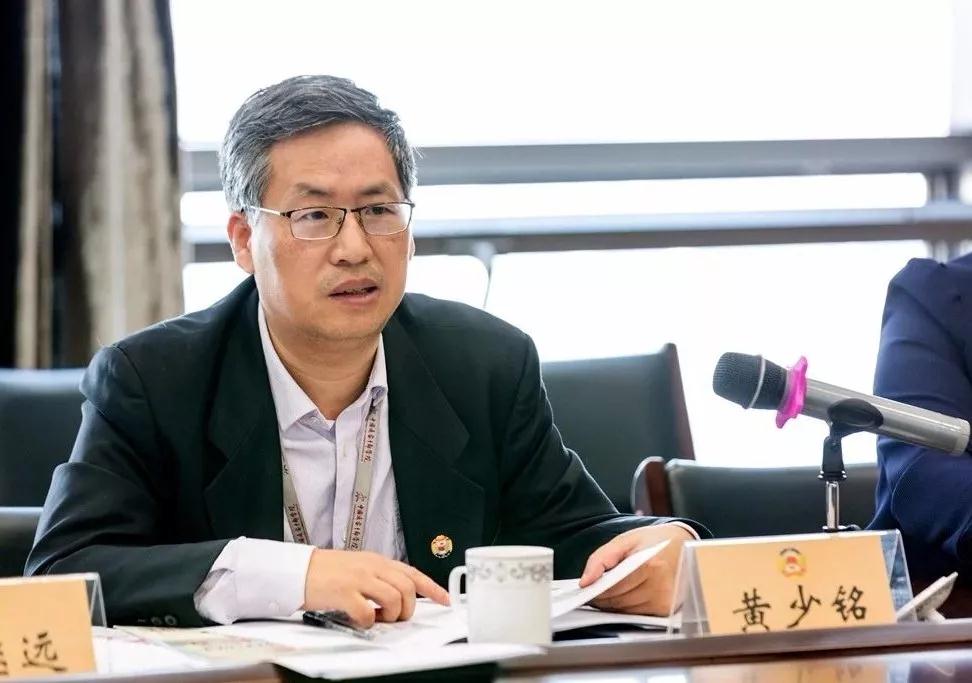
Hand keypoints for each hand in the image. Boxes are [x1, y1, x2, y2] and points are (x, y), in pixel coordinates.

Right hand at [303, 549, 449, 627]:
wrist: (298, 570)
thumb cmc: (325, 571)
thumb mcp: (357, 567)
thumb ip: (377, 577)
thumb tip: (395, 596)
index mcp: (376, 561)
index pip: (412, 572)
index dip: (432, 588)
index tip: (444, 599)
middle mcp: (371, 567)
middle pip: (407, 587)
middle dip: (408, 608)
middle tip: (396, 616)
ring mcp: (359, 578)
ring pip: (394, 598)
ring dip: (391, 615)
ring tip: (377, 618)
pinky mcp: (345, 592)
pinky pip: (368, 612)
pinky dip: (368, 622)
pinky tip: (360, 619)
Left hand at [579, 523, 694, 615]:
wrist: (682, 544)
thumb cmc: (652, 541)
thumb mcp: (624, 540)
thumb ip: (600, 559)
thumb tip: (585, 582)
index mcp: (649, 566)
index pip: (613, 589)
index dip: (596, 591)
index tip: (586, 589)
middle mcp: (660, 586)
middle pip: (618, 602)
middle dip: (603, 598)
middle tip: (595, 589)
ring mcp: (665, 601)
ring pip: (626, 611)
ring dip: (614, 604)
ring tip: (612, 589)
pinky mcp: (666, 610)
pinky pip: (637, 614)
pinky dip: (627, 607)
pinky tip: (627, 594)